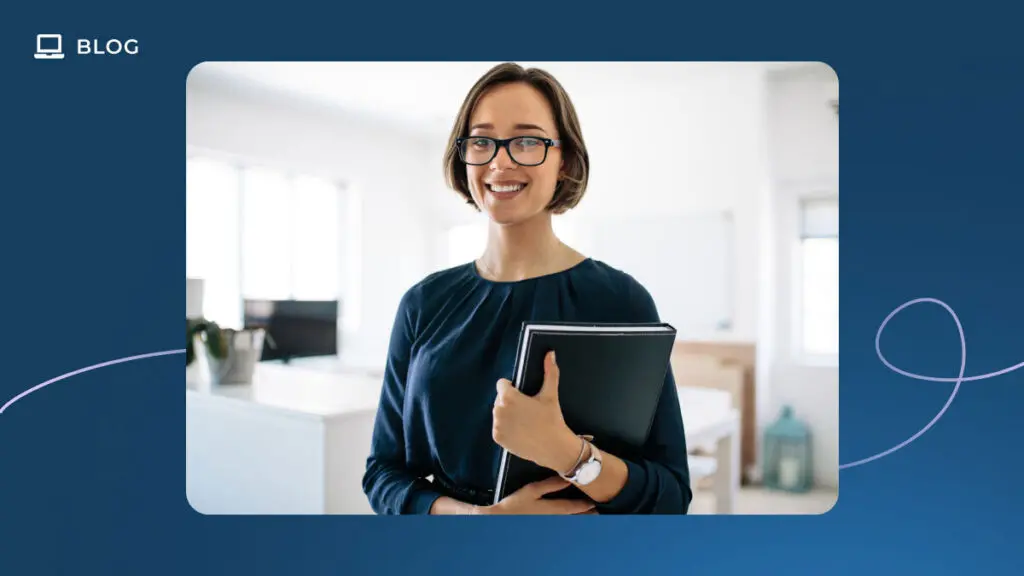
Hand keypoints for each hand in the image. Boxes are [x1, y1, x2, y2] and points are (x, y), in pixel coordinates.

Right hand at [478, 477, 594, 514]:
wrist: (501, 518)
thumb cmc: (516, 503)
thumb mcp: (533, 490)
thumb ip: (551, 484)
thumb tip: (567, 477)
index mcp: (553, 510)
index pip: (574, 507)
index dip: (586, 504)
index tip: (596, 501)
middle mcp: (554, 519)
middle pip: (575, 518)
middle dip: (587, 514)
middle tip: (599, 511)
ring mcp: (550, 523)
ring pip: (569, 521)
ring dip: (580, 518)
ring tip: (591, 515)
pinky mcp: (544, 524)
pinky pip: (561, 522)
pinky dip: (569, 519)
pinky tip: (572, 518)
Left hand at [492, 351, 579, 473]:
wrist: (554, 448)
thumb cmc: (552, 419)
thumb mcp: (550, 395)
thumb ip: (549, 372)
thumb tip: (550, 354)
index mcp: (508, 397)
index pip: (502, 384)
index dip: (513, 388)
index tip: (523, 395)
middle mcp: (498, 411)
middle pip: (500, 399)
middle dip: (510, 401)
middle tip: (526, 409)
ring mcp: (497, 425)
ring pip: (499, 413)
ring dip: (507, 414)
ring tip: (524, 420)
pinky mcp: (498, 438)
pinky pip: (499, 427)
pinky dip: (506, 428)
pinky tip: (520, 430)